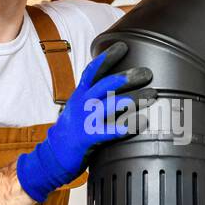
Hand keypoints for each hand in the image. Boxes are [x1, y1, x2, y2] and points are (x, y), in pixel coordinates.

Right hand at [16, 42, 152, 202]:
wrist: (51, 158)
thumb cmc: (70, 134)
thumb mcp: (79, 110)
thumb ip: (94, 100)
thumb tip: (118, 90)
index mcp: (79, 95)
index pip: (93, 70)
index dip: (107, 57)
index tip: (123, 46)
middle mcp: (82, 104)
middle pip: (105, 84)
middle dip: (127, 76)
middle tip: (147, 73)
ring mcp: (84, 120)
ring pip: (111, 104)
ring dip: (134, 98)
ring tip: (153, 95)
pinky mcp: (87, 138)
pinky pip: (109, 130)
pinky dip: (127, 126)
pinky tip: (142, 123)